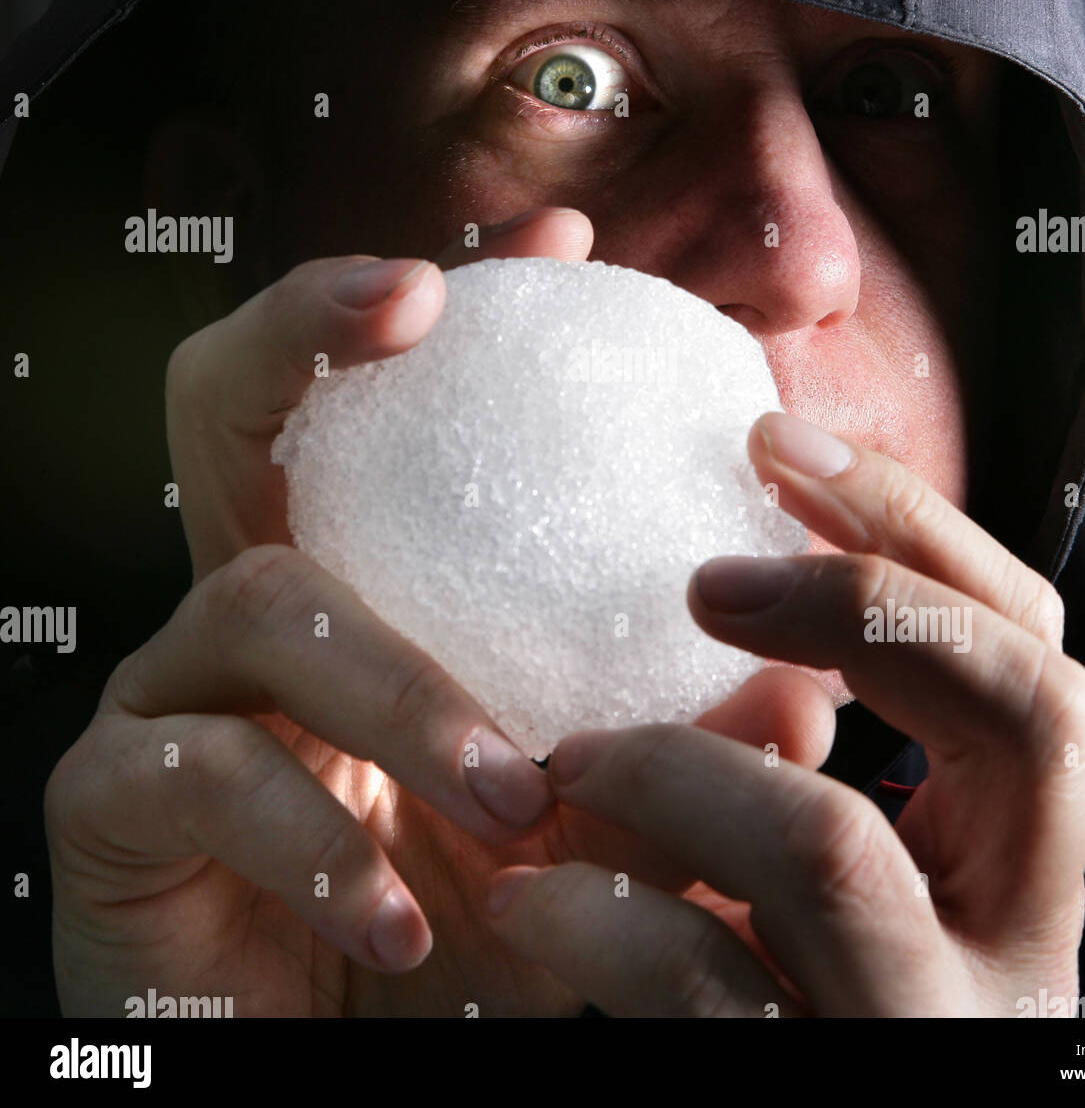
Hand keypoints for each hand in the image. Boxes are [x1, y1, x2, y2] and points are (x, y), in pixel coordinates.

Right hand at [51, 206, 809, 1016]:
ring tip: (515, 791)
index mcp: (365, 578)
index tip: (559, 238)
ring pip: (261, 595)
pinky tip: (402, 919)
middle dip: (310, 325)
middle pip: (231, 400)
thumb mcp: (584, 823)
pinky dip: (315, 835)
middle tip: (416, 299)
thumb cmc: (471, 926)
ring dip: (405, 687)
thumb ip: (664, 745)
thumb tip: (794, 693)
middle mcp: (254, 600)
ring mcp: (174, 686)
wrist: (350, 1057)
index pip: (383, 401)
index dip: (449, 299)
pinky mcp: (110, 799)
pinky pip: (199, 769)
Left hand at [484, 411, 1084, 1015]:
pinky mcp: (810, 1097)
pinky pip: (701, 983)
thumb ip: (805, 752)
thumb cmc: (763, 989)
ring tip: (568, 757)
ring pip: (832, 847)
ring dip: (673, 768)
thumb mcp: (811, 864)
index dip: (917, 529)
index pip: (1035, 649)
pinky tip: (528, 897)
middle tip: (702, 575)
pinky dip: (598, 914)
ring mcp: (924, 1029)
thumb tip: (749, 604)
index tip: (773, 443)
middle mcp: (1016, 942)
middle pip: (1024, 709)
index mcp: (1020, 856)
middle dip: (857, 601)